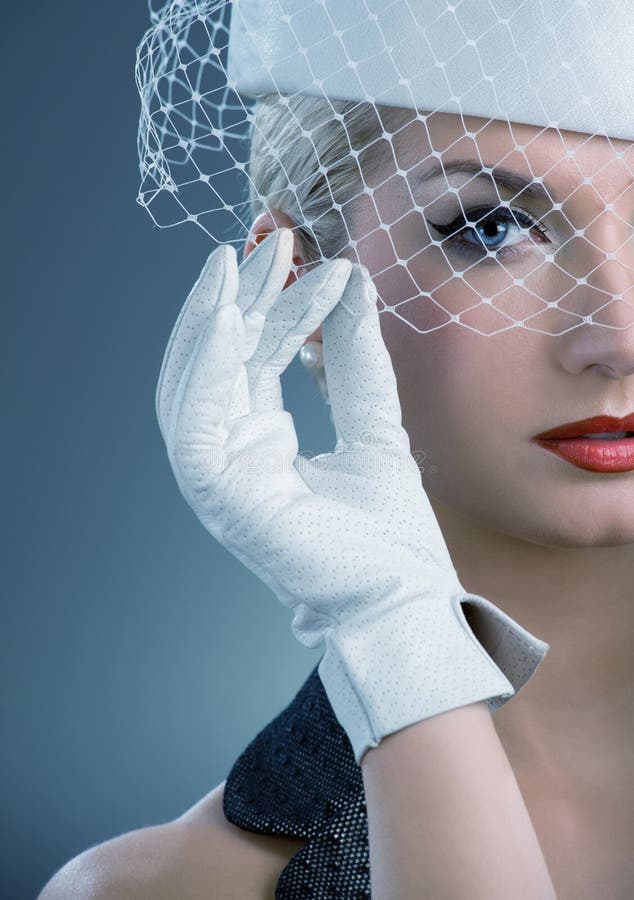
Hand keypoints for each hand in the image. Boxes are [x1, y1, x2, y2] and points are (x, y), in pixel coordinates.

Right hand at [156, 229, 548, 763]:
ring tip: (238, 261)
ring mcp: (219, 479)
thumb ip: (355, 357)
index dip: (272, 303)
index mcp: (262, 443)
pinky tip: (230, 318)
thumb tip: (353, 282)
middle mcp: (232, 455)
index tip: (303, 252)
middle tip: (269, 236)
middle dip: (237, 296)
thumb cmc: (389, 532)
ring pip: (192, 384)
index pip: (254, 358)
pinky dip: (207, 369)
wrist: (404, 601)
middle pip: (217, 362)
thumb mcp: (374, 422)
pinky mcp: (217, 497)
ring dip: (211, 320)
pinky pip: (196, 422)